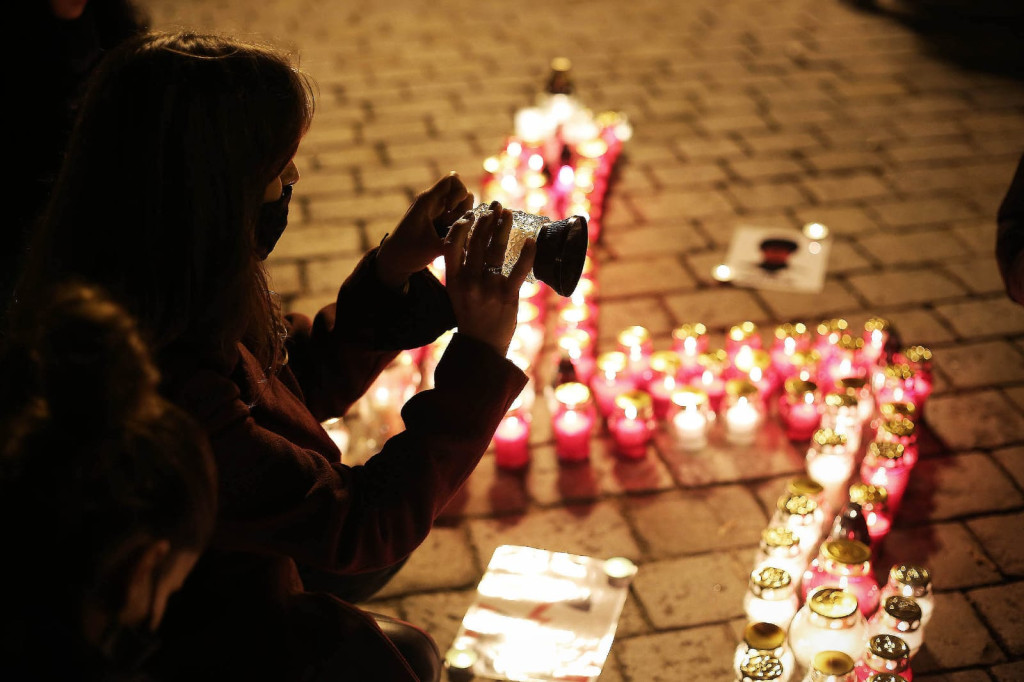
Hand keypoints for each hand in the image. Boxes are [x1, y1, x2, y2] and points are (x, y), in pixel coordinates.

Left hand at [376, 172, 474, 289]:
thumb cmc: (408, 253)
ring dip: (463, 219)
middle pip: (462, 192)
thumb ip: (456, 237)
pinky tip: (450, 239)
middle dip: (464, 209)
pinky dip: (459, 226)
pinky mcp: (439, 222)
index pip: (453, 179)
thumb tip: (478, 231)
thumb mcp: (434, 247)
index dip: (459, 193)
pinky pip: (457, 217)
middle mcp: (434, 202)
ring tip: (450, 233)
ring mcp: (438, 212)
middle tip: (451, 226)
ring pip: (462, 206)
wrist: (393, 261)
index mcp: (428, 201)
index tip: (450, 212)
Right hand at [443, 202, 536, 355]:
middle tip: (495, 206)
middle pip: (476, 243)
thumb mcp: (458, 293)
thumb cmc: (471, 317)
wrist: (481, 348)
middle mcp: (468, 281)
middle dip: (486, 221)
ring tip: (507, 214)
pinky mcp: (506, 296)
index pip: (452, 245)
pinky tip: (531, 241)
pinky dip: (526, 255)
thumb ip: (462, 271)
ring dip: (502, 229)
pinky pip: (518, 271)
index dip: (461, 226)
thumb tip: (472, 243)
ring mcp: (487, 289)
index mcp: (453, 280)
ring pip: (495, 251)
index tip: (471, 213)